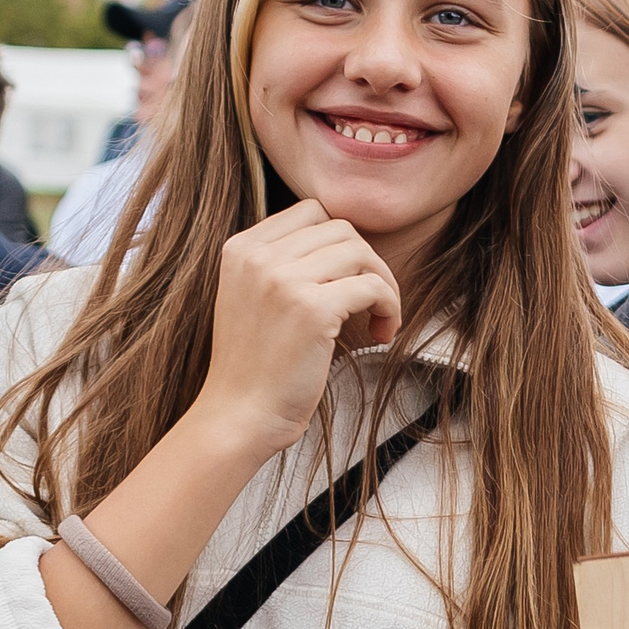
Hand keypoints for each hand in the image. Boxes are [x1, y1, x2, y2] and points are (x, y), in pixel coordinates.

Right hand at [188, 200, 402, 458]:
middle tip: (371, 302)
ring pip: (361, 252)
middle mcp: (258, 256)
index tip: (348, 278)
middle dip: (366, 262)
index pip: (310, 212)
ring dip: (383, 284)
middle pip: (340, 228)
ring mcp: (283, 280)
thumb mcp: (251, 297)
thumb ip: (281, 263)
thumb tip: (345, 242)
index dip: (340, 243)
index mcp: (240, 248)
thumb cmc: (255, 366)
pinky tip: (381, 333)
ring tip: (379, 318)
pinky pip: (373, 287)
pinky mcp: (312, 309)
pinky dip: (389, 308)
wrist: (239, 416)